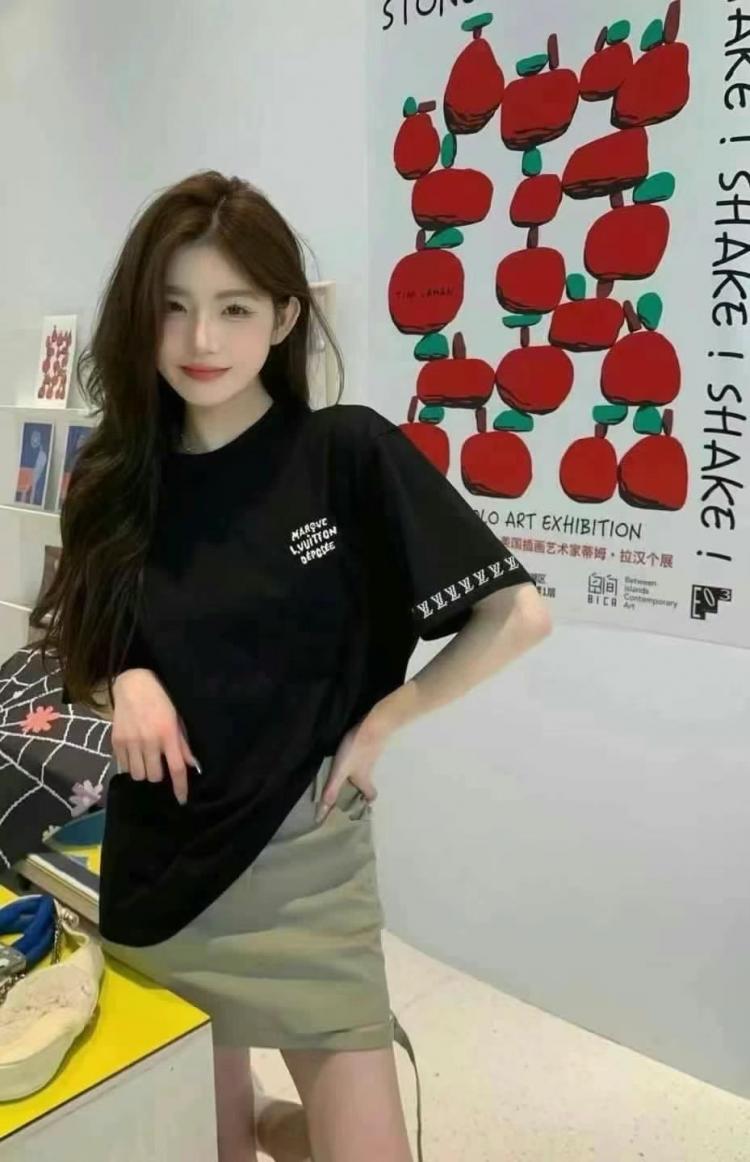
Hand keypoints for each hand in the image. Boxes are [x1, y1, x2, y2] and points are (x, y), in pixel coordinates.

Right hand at [110, 669, 199, 806]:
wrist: (133, 685)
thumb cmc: (161, 700)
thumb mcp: (177, 719)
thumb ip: (183, 744)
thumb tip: (192, 766)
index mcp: (168, 734)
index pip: (176, 768)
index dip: (180, 787)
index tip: (182, 800)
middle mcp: (149, 740)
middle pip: (154, 776)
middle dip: (158, 776)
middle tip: (159, 765)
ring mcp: (130, 742)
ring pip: (137, 775)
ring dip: (144, 772)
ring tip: (146, 761)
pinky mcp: (116, 741)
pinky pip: (123, 767)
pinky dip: (130, 766)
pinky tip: (134, 755)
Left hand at [315, 715, 388, 823]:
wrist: (373, 727)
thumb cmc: (356, 751)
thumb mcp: (340, 772)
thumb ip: (332, 789)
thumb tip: (323, 813)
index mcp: (364, 779)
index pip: (371, 794)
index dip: (367, 799)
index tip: (361, 801)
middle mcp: (370, 769)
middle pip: (367, 780)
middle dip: (359, 784)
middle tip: (347, 785)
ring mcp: (373, 755)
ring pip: (366, 766)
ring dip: (357, 769)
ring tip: (344, 767)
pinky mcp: (371, 742)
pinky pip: (366, 753)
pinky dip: (359, 755)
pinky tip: (349, 749)